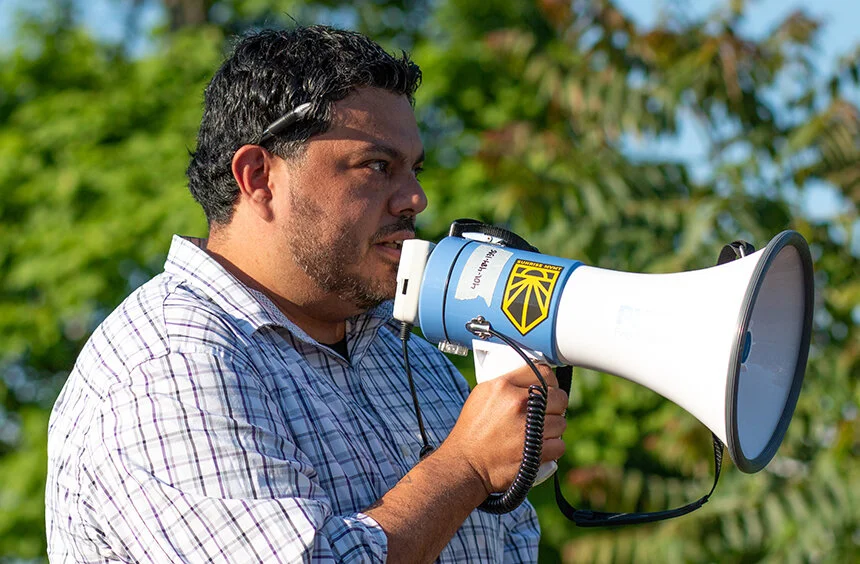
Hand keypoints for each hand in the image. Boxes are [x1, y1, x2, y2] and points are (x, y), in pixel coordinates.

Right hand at [440, 363, 567, 495]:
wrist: (465, 464)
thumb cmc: (472, 430)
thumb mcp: (482, 395)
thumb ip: (507, 383)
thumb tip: (533, 379)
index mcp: (504, 386)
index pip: (543, 372)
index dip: (550, 381)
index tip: (549, 389)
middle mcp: (518, 403)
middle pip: (558, 397)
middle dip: (555, 406)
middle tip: (545, 414)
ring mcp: (529, 428)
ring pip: (561, 422)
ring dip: (553, 429)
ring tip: (538, 433)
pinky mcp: (536, 451)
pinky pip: (560, 444)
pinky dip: (552, 448)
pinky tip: (540, 448)